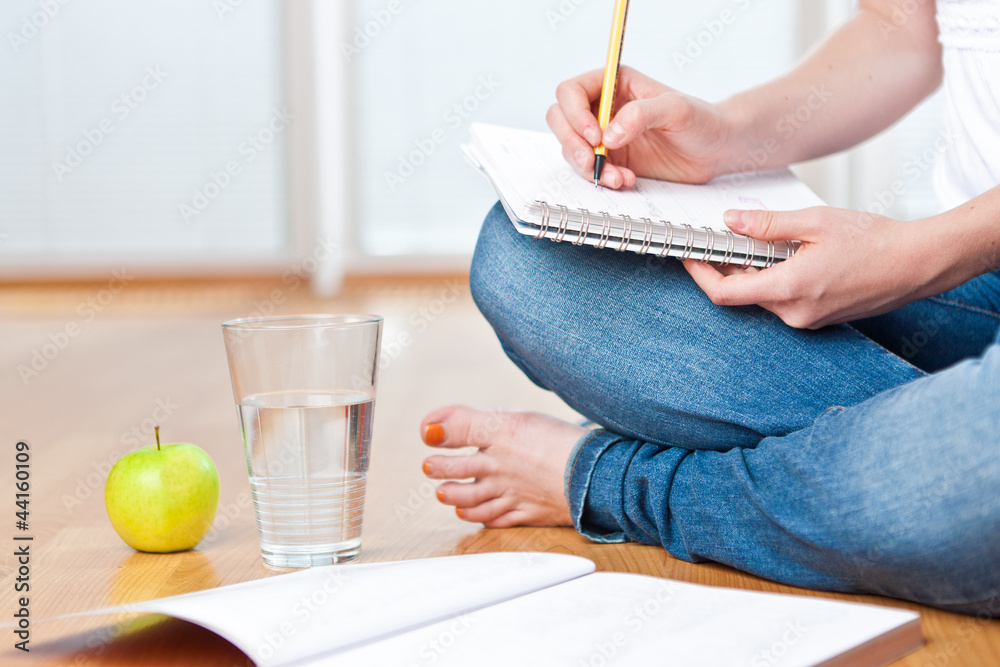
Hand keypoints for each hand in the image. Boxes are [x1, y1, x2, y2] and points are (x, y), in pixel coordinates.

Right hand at [546, 66, 732, 188]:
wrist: (715, 150)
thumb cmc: (701, 120)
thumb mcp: (676, 110)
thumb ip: (641, 115)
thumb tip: (609, 135)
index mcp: (614, 83)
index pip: (570, 91)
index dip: (574, 114)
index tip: (595, 135)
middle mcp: (602, 108)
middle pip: (560, 120)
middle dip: (572, 143)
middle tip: (594, 159)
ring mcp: (603, 136)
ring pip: (570, 149)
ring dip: (588, 167)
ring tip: (618, 177)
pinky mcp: (610, 160)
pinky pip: (588, 170)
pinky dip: (601, 179)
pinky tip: (625, 181)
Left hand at [683, 207, 944, 328]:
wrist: (916, 264)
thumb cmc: (873, 241)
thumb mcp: (814, 222)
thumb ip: (767, 224)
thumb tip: (730, 221)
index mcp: (788, 289)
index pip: (724, 294)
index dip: (699, 275)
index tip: (689, 255)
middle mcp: (793, 313)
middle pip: (741, 294)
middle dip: (726, 267)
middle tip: (722, 237)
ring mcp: (806, 320)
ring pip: (761, 297)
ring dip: (751, 272)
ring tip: (759, 240)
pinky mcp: (817, 319)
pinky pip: (782, 301)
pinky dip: (773, 279)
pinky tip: (785, 256)